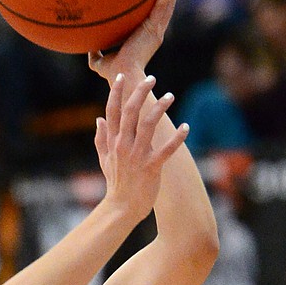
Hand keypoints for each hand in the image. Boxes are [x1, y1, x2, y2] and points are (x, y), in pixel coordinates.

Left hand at [88, 0, 179, 84]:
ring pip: (169, 3)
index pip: (157, 15)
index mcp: (147, 36)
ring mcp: (156, 30)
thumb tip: (88, 48)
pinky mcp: (154, 29)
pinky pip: (162, 5)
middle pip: (167, 5)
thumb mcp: (100, 62)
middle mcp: (155, 32)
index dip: (161, 0)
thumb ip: (96, 54)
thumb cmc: (113, 73)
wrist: (122, 76)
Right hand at [94, 72, 188, 225]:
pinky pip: (167, 149)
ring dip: (160, 108)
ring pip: (148, 125)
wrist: (121, 208)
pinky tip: (186, 127)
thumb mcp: (104, 159)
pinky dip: (177, 137)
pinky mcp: (151, 167)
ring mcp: (137, 156)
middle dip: (140, 92)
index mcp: (112, 142)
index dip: (116, 93)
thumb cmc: (115, 183)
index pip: (112, 112)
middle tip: (152, 78)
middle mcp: (123, 146)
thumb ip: (100, 138)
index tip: (123, 77)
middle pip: (130, 112)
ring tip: (170, 96)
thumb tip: (99, 119)